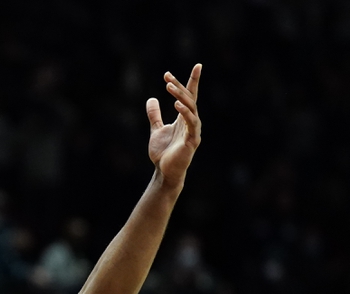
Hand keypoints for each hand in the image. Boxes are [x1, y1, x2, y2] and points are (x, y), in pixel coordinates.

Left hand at [146, 64, 201, 189]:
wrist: (164, 171)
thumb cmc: (163, 153)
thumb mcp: (156, 129)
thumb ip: (154, 115)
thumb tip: (151, 99)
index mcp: (184, 118)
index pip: (191, 95)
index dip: (193, 80)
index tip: (197, 65)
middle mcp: (191, 122)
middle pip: (189, 98)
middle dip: (179, 86)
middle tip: (167, 77)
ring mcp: (193, 131)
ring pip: (190, 108)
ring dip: (180, 96)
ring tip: (168, 87)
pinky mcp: (192, 140)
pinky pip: (191, 123)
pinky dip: (185, 113)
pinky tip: (177, 105)